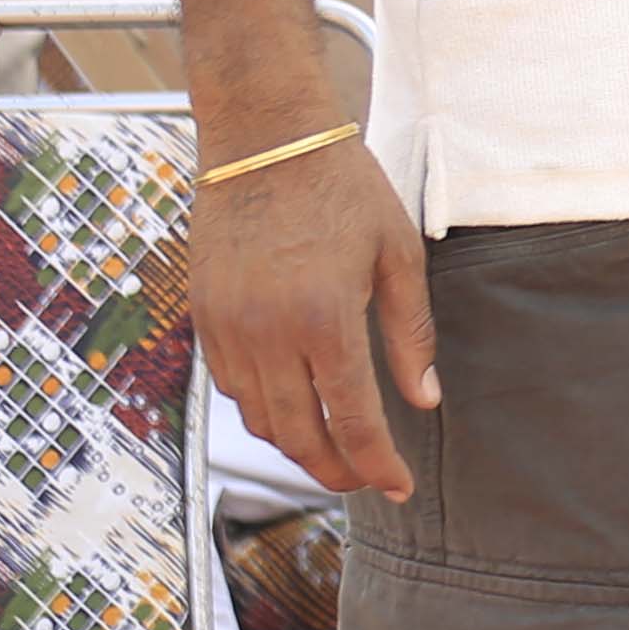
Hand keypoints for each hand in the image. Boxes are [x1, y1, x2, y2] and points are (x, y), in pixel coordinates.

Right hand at [191, 129, 434, 500]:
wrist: (265, 141)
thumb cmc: (343, 188)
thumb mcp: (398, 255)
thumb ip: (410, 335)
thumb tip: (425, 400)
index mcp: (325, 319)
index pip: (352, 419)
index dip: (376, 463)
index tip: (398, 488)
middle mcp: (269, 334)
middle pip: (298, 435)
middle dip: (334, 471)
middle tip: (366, 482)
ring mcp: (228, 328)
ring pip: (258, 418)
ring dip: (296, 446)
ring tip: (334, 451)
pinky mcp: (203, 317)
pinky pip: (230, 386)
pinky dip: (262, 409)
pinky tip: (292, 406)